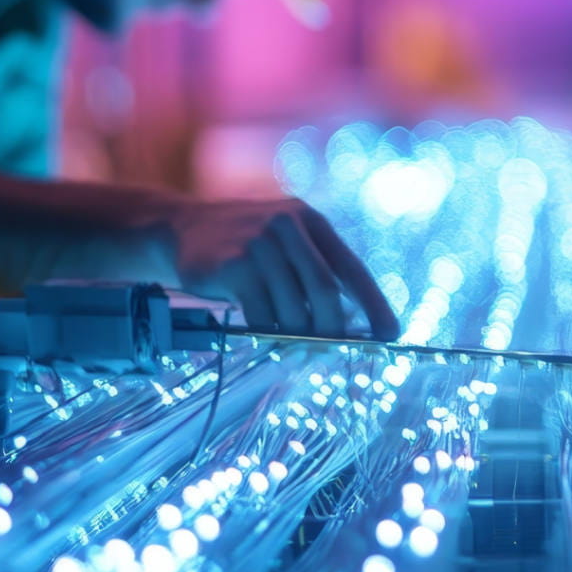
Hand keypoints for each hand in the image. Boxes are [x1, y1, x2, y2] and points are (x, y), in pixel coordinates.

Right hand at [151, 197, 399, 339]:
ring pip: (293, 308)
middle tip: (335, 351)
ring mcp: (259, 244)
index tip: (391, 335)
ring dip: (298, 336)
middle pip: (325, 291)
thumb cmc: (243, 244)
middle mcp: (288, 226)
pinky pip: (262, 314)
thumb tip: (347, 326)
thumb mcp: (283, 242)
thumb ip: (313, 272)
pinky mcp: (233, 265)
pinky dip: (270, 333)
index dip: (374, 304)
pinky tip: (268, 337)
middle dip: (334, 329)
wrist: (180, 227)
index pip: (351, 268)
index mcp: (310, 220)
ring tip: (297, 347)